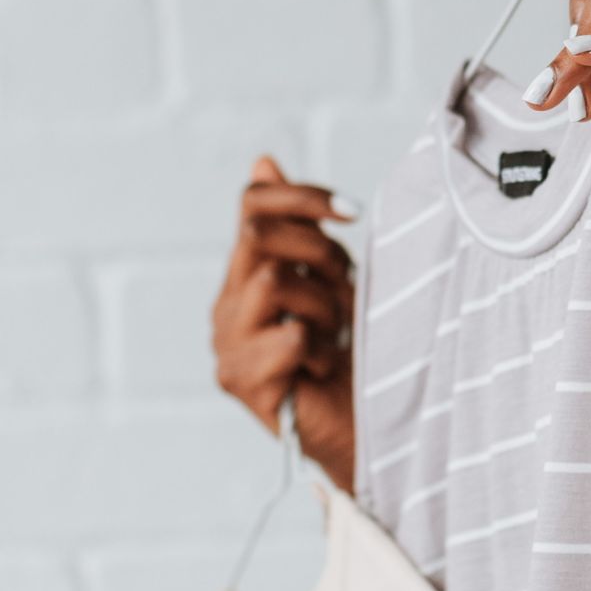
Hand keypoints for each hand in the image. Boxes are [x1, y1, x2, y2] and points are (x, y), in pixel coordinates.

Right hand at [211, 155, 360, 492]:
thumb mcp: (333, 278)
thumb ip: (299, 226)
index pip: (252, 205)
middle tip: (350, 287)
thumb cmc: (353, 354)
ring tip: (337, 338)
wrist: (362, 429)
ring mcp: (227, 346)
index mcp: (247, 274)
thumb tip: (264, 160)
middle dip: (322, 252)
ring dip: (326, 307)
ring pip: (274, 283)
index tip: (352, 211)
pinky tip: (324, 370)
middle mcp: (227, 306)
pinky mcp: (241, 382)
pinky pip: (289, 338)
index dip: (303, 196)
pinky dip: (323, 351)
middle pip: (259, 236)